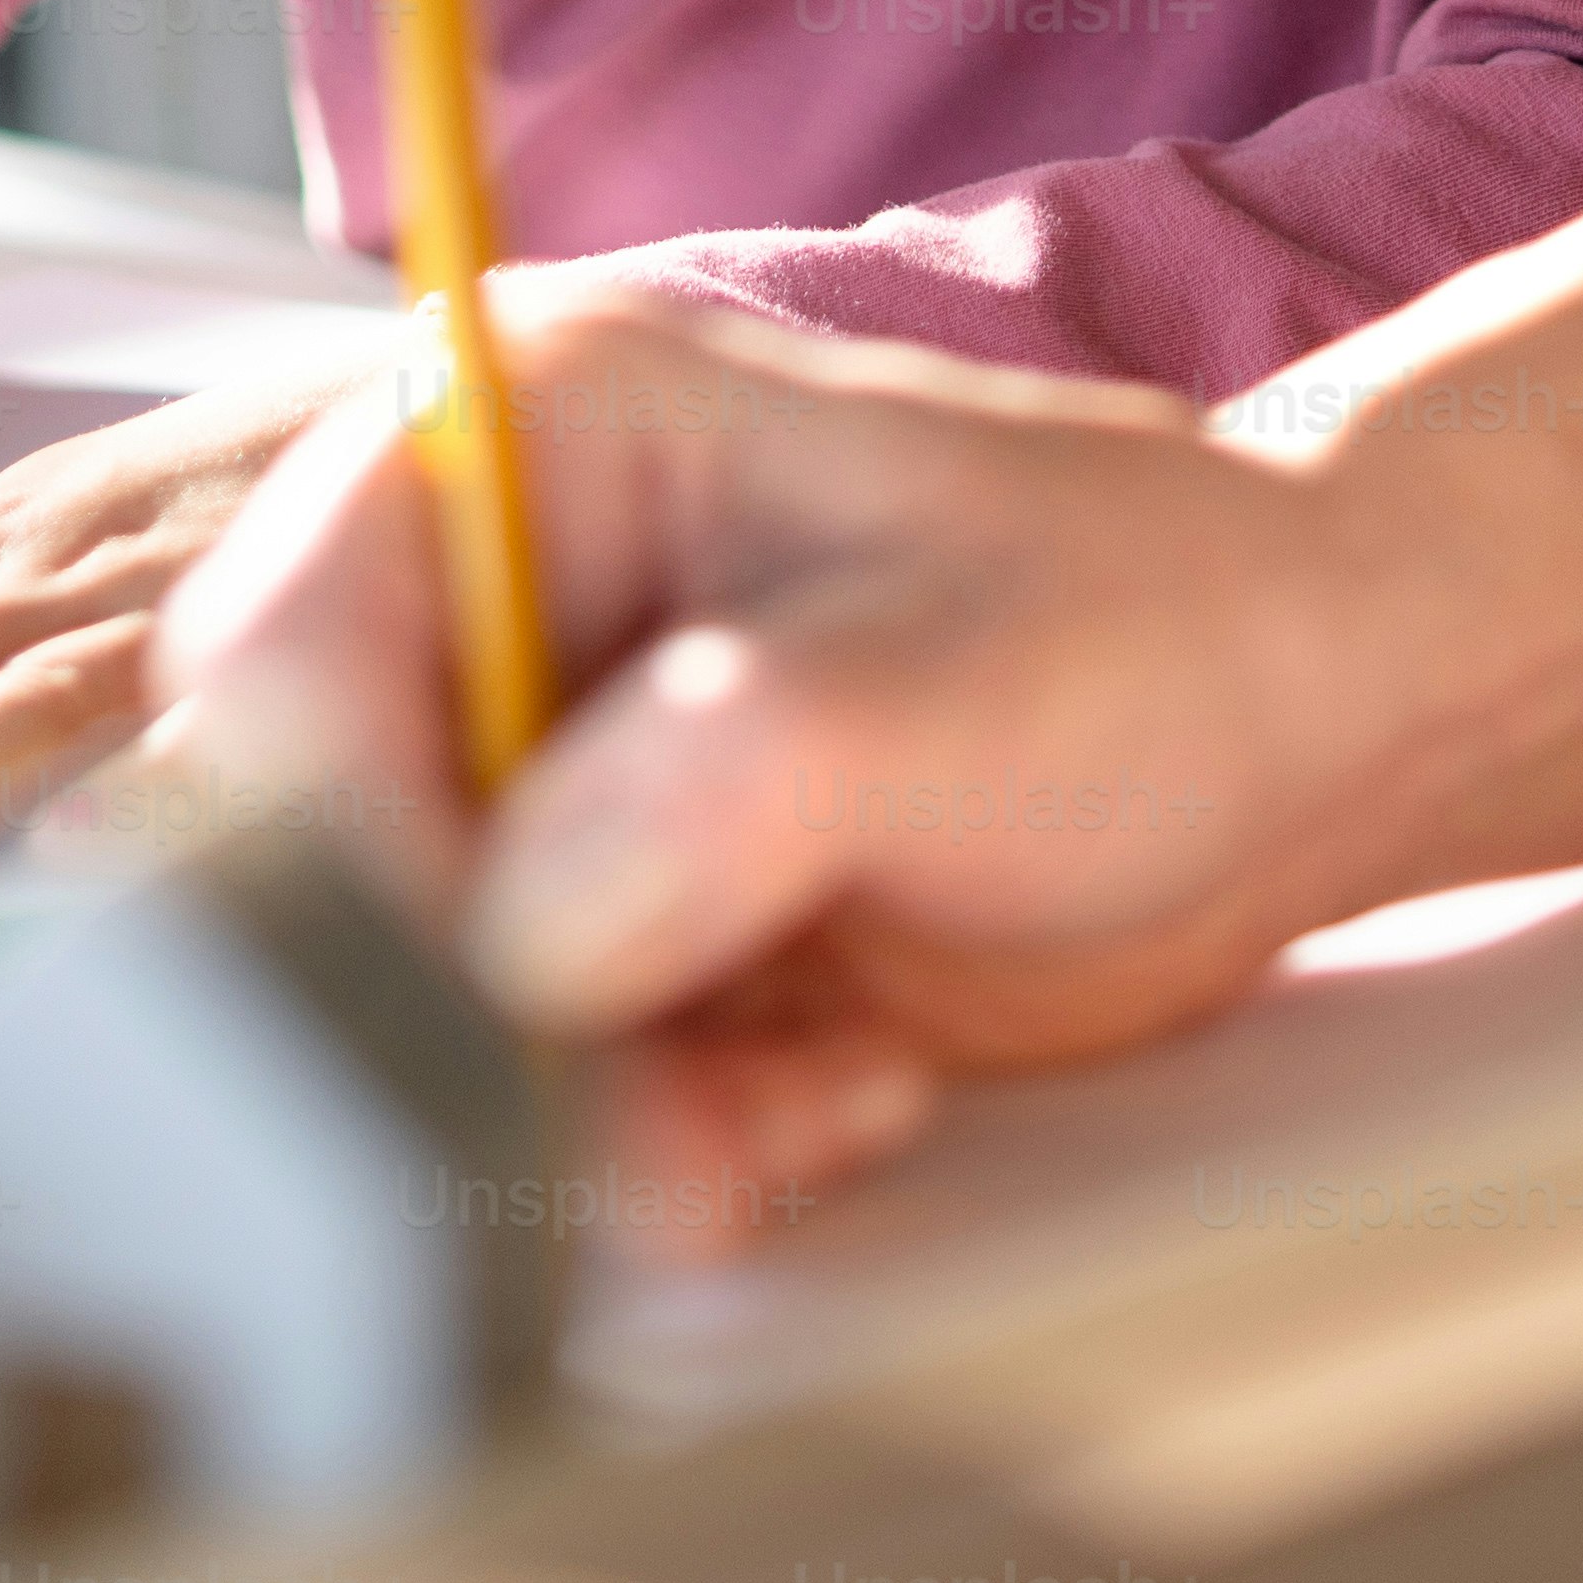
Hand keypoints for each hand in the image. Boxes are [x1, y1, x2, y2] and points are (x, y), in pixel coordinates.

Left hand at [0, 371, 351, 903]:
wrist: (476, 378)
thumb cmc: (267, 473)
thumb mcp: (62, 515)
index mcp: (14, 528)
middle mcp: (70, 546)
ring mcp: (173, 585)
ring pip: (7, 685)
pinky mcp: (289, 620)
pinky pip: (211, 708)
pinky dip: (143, 785)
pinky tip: (79, 861)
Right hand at [152, 273, 1430, 1235]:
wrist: (1305, 726)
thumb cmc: (1160, 626)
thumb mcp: (963, 681)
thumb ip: (733, 779)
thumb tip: (528, 928)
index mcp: (520, 436)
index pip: (277, 657)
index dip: (348, 853)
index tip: (502, 1002)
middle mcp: (485, 595)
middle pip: (308, 850)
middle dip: (477, 1026)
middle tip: (665, 1135)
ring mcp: (533, 766)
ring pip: (408, 1000)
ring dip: (581, 1118)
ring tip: (792, 1116)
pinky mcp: (593, 920)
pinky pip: (519, 1085)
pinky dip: (659, 1146)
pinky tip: (830, 1097)